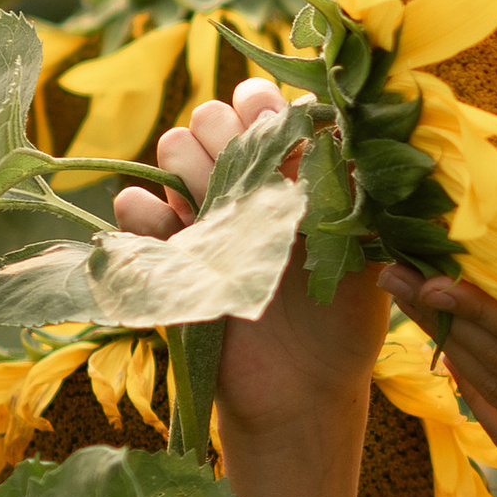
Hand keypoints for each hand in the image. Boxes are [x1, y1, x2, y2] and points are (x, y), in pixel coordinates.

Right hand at [112, 75, 387, 454]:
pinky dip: (145, 211)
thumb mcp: (363, 251)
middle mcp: (242, 184)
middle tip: (250, 183)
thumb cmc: (343, 319)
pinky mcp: (165, 252)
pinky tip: (176, 235)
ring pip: (172, 148)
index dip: (261, 105)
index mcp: (290, 172)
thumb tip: (344, 131)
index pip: (262, 106)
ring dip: (191, 168)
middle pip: (210, 116)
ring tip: (219, 214)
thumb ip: (354, 192)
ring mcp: (200, 215)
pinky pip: (133, 206)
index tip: (273, 126)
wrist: (301, 391)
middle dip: (225, 135)